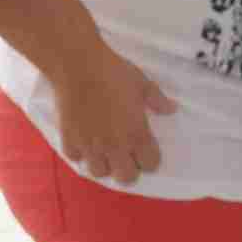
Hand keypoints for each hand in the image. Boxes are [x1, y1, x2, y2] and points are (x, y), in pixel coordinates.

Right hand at [53, 41, 171, 186]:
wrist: (78, 64)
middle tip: (125, 155)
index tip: (146, 150)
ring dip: (103, 164)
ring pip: (99, 173)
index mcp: (136, 134)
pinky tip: (83, 141)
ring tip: (103, 150)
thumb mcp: (141, 83)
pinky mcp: (69, 139)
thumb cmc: (113, 71)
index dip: (150, 159)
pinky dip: (80, 152)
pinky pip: (76, 158)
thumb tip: (171, 109)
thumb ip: (157, 100)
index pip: (150, 165)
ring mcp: (90, 145)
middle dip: (128, 169)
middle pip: (126, 178)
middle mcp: (115, 146)